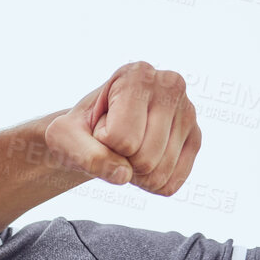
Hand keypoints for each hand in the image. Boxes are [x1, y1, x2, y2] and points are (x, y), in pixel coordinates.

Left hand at [44, 62, 200, 195]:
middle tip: (113, 140)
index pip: (121, 138)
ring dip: (133, 173)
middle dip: (120, 159)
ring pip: (159, 174)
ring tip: (126, 147)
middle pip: (145, 158)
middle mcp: (170, 86)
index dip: (102, 142)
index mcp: (137, 75)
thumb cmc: (78, 129)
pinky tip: (140, 160)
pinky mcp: (195, 137)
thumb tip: (124, 174)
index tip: (100, 125)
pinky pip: (171, 183)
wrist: (92, 132)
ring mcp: (188, 112)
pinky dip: (148, 184)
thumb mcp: (63, 137)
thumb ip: (87, 155)